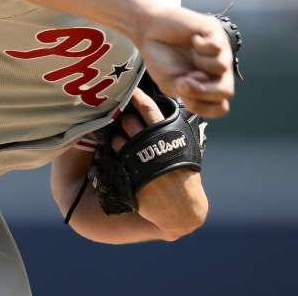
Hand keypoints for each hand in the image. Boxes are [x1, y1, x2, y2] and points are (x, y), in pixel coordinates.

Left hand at [110, 88, 207, 237]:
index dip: (137, 96)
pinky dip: (113, 152)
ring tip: (121, 140)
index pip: (149, 109)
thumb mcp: (185, 149)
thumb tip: (164, 111)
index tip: (129, 88)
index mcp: (167, 135)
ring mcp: (139, 159)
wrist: (181, 208)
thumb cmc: (185, 176)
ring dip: (116, 137)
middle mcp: (151, 144)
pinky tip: (114, 154)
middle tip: (123, 119)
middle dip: (124, 118)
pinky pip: (114, 156)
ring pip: (118, 138)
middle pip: (129, 121)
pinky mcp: (129, 174)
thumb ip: (172, 131)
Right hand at [132, 5, 233, 117]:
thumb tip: (201, 82)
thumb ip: (187, 91)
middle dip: (204, 91)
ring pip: (222, 67)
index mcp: (209, 85)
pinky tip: (193, 39)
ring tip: (189, 53)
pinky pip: (216, 47)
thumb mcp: (169, 84)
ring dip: (200, 63)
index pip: (220, 106)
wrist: (149, 31)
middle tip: (184, 82)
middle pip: (227, 91)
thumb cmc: (161, 57)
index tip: (185, 98)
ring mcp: (220, 51)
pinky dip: (200, 46)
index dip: (205, 107)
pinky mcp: (215, 32)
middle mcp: (218, 70)